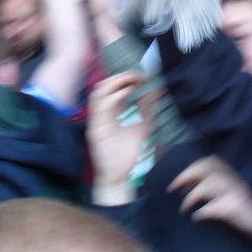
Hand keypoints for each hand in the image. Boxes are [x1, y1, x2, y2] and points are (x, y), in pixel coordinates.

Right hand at [86, 73, 153, 203]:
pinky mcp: (95, 129)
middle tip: (137, 76)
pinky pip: (100, 107)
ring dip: (115, 82)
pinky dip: (113, 96)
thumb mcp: (144, 125)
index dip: (126, 78)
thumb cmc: (132, 153)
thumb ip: (149, 108)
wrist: (125, 176)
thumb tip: (156, 89)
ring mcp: (97, 120)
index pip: (113, 87)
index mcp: (112, 112)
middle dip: (120, 76)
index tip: (143, 77)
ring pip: (97, 92)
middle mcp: (102, 114)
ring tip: (131, 80)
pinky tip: (127, 92)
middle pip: (103, 85)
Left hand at [168, 156, 251, 250]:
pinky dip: (200, 213)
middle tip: (172, 190)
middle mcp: (233, 180)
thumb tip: (187, 187)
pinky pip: (211, 208)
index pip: (209, 162)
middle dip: (184, 176)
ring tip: (183, 209)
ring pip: (205, 186)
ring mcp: (234, 193)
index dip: (190, 169)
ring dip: (190, 198)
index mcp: (232, 176)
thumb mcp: (231, 194)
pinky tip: (196, 219)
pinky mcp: (234, 208)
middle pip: (204, 167)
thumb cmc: (247, 212)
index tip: (178, 184)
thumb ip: (215, 188)